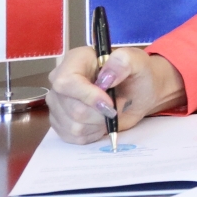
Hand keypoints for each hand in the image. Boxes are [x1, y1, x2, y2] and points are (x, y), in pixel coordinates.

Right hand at [46, 42, 186, 144]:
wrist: (138, 94)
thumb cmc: (137, 75)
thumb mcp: (138, 62)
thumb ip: (125, 61)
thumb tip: (107, 76)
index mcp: (76, 60)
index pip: (66, 82)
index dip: (87, 96)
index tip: (110, 103)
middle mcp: (60, 80)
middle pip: (72, 108)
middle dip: (101, 113)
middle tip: (117, 105)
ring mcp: (58, 103)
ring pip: (74, 126)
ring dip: (99, 124)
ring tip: (110, 112)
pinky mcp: (61, 122)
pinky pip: (74, 136)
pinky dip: (93, 133)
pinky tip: (101, 121)